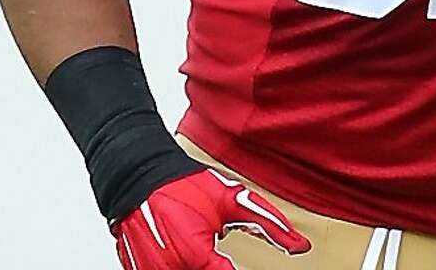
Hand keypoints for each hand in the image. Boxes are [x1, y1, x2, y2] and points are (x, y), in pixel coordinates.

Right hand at [112, 168, 311, 269]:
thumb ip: (269, 225)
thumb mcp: (231, 200)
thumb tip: (300, 246)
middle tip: (214, 246)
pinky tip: (182, 248)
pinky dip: (177, 266)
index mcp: (198, 259)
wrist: (136, 175)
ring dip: (197, 265)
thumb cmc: (180, 185)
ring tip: (196, 243)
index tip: (239, 263)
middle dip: (215, 266)